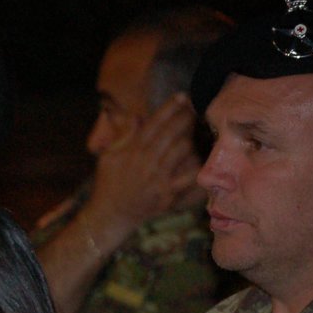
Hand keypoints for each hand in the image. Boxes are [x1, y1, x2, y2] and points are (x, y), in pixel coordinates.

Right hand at [84, 95, 200, 251]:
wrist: (110, 216)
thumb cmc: (108, 184)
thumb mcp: (108, 156)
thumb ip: (123, 135)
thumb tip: (138, 116)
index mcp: (132, 152)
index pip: (154, 124)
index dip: (170, 107)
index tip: (182, 96)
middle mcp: (146, 163)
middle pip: (172, 133)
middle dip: (186, 117)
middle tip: (195, 108)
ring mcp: (158, 180)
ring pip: (183, 151)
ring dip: (192, 138)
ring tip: (198, 131)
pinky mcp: (167, 195)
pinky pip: (189, 178)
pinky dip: (197, 167)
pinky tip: (204, 158)